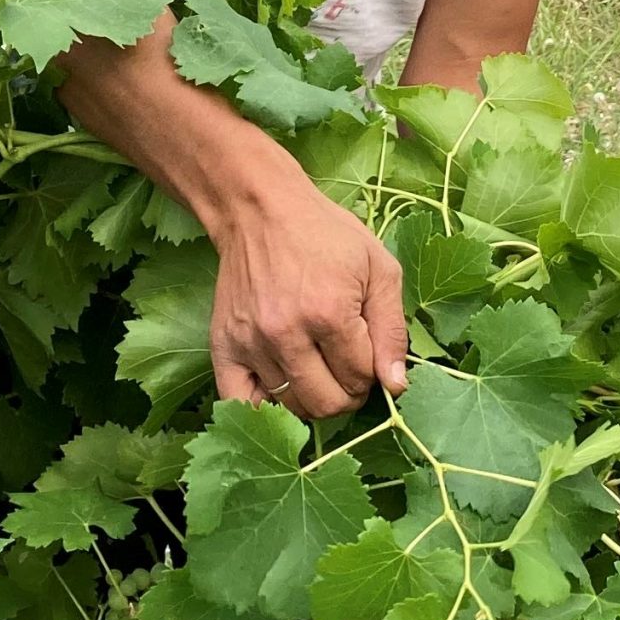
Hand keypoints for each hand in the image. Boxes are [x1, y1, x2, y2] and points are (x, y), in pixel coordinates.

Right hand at [202, 155, 407, 420]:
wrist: (259, 208)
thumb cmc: (325, 234)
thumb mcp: (378, 267)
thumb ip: (392, 329)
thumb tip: (396, 386)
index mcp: (329, 313)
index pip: (361, 378)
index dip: (371, 370)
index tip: (365, 349)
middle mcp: (286, 333)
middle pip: (327, 403)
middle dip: (346, 393)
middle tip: (345, 369)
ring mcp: (251, 342)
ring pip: (291, 406)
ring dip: (311, 396)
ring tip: (315, 368)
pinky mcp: (223, 345)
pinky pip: (239, 404)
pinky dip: (263, 411)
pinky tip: (279, 393)